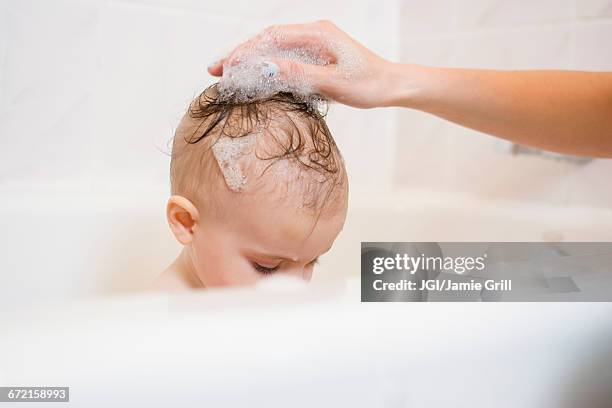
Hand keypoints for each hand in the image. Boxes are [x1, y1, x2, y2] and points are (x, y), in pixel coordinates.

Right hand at [207, 20, 398, 108]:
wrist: (392, 85)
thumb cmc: (369, 84)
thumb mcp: (332, 82)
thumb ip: (298, 74)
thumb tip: (264, 69)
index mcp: (317, 33)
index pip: (271, 37)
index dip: (245, 52)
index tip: (225, 67)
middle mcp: (314, 33)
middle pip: (268, 40)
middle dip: (241, 54)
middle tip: (215, 70)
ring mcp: (314, 43)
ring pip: (274, 48)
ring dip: (251, 61)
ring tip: (228, 74)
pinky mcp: (317, 55)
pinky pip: (285, 57)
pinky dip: (267, 66)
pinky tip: (255, 77)